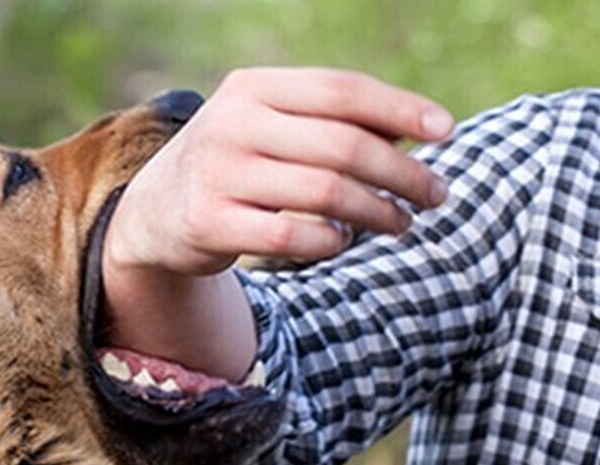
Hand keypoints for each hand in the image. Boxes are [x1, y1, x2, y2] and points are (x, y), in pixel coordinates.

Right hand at [101, 68, 454, 379]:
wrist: (153, 213)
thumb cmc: (235, 163)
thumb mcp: (270, 127)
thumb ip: (330, 122)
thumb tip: (420, 130)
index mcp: (252, 88)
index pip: (341, 90)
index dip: (401, 109)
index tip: (446, 132)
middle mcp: (231, 125)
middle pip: (343, 146)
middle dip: (402, 173)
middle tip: (436, 195)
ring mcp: (218, 175)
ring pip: (325, 193)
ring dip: (378, 212)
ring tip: (402, 222)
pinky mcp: (209, 224)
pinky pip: (293, 236)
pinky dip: (331, 241)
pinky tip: (343, 241)